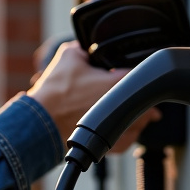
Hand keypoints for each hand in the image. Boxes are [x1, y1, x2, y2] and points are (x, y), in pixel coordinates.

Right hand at [27, 41, 159, 153]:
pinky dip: (129, 134)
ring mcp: (117, 126)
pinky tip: (125, 129)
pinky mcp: (109, 143)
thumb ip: (83, 47)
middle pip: (146, 102)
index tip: (137, 71)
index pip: (141, 73)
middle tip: (140, 94)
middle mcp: (121, 106)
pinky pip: (128, 140)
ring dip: (141, 117)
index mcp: (117, 82)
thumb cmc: (56, 91)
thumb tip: (86, 46)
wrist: (43, 119)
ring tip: (137, 112)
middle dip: (144, 98)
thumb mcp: (69, 55)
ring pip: (141, 123)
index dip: (140, 71)